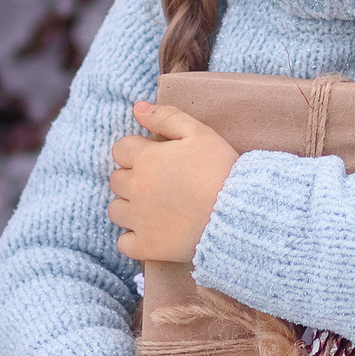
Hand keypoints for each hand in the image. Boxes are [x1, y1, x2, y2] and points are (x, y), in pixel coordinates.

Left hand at [107, 101, 238, 263]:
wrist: (239, 213)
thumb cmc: (221, 169)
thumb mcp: (199, 133)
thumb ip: (166, 117)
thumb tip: (137, 108)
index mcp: (146, 159)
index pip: (120, 149)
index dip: (136, 152)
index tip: (156, 159)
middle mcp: (136, 188)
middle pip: (116, 180)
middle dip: (132, 178)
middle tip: (159, 183)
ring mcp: (139, 220)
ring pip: (115, 210)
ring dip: (129, 207)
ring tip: (154, 208)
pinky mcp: (148, 246)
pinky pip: (124, 244)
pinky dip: (133, 239)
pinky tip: (151, 233)